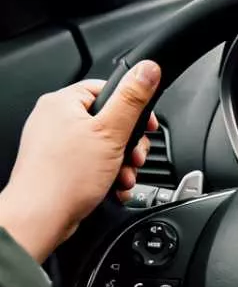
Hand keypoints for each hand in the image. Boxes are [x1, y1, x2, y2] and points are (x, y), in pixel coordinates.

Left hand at [0, 61, 160, 262]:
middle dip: (129, 145)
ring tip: (122, 176)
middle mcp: (55, 119)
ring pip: (104, 146)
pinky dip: (108, 175)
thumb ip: (132, 99)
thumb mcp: (110, 133)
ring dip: (122, 163)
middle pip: (110, 121)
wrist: (41, 217)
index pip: (108, 89)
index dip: (134, 108)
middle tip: (133, 157)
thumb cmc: (65, 177)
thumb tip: (148, 69)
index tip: (147, 126)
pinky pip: (93, 163)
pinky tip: (112, 186)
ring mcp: (56, 144)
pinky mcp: (60, 165)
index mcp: (63, 102)